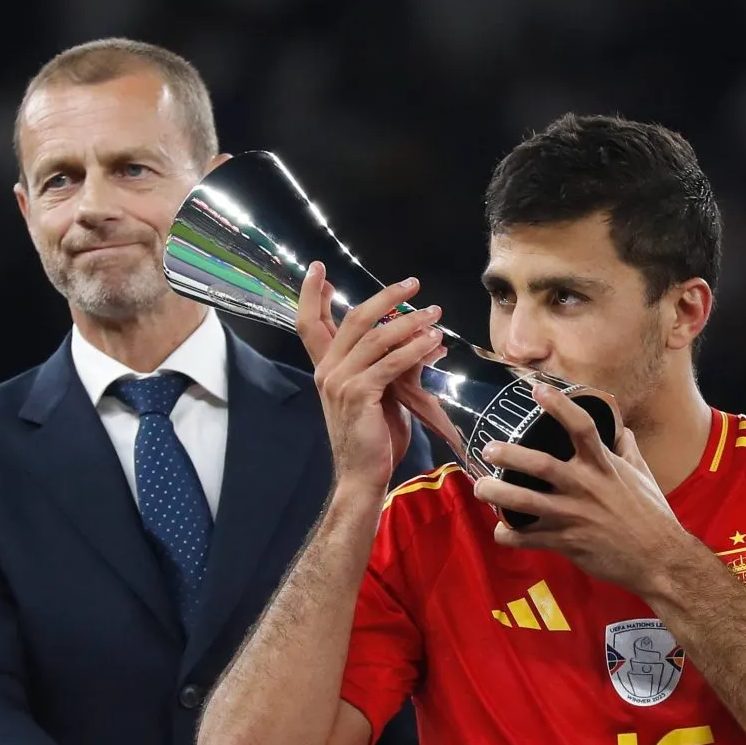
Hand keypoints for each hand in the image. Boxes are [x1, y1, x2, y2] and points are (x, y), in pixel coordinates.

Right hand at [298, 262, 453, 490]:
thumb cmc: (374, 439)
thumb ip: (393, 366)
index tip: (318, 268)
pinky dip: (414, 349)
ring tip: (435, 313)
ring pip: (376, 337)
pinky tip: (434, 342)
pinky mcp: (359, 393)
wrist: (363, 476)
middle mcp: (327, 371)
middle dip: (384, 297)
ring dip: (409, 321)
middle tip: (412, 284)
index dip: (311, 294)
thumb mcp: (382, 395)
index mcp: (325, 369)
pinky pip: (390, 362)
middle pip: (352, 319)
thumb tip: (423, 340)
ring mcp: (340, 381)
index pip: (310, 323)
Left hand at [474, 381, 702, 596]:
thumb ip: (626, 450)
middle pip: (541, 465)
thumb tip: (619, 429)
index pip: (581, 427)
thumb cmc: (651, 514)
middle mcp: (585, 487)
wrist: (659, 559)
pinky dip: (510, 536)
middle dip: (511, 456)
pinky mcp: (567, 543)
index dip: (559, 406)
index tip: (536, 390)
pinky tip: (500, 532)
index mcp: (604, 466)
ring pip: (526, 503)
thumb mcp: (642, 475)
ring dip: (498, 494)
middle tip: (488, 448)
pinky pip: (529, 539)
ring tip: (479, 488)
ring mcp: (574, 516)